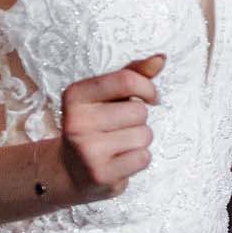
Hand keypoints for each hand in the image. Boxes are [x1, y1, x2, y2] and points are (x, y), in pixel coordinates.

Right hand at [56, 55, 163, 199]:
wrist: (70, 171)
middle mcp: (76, 122)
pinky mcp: (101, 174)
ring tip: (119, 144)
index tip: (150, 96)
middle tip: (119, 128)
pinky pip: (143, 158)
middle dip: (139, 119)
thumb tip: (161, 58)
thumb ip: (132, 75)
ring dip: (140, 140)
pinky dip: (139, 159)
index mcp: (75, 95)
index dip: (147, 88)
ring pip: (144, 135)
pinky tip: (120, 160)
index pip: (126, 80)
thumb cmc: (95, 126)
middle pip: (139, 111)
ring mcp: (87, 150)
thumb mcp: (106, 96)